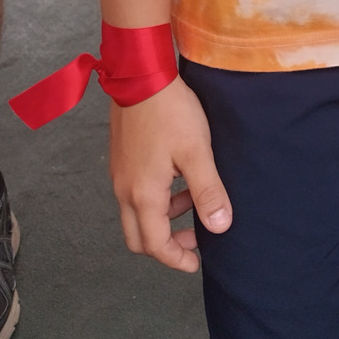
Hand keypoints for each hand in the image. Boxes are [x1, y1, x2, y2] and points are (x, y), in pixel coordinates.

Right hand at [108, 75, 231, 271]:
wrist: (140, 75)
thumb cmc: (170, 112)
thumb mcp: (197, 153)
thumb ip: (208, 192)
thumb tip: (219, 227)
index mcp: (142, 195)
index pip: (155, 244)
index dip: (176, 259)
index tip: (196, 263)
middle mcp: (124, 190)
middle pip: (138, 237)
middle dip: (166, 244)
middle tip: (194, 238)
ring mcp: (119, 175)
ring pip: (136, 215)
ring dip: (164, 219)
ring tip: (193, 202)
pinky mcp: (121, 160)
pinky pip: (135, 194)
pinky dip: (157, 199)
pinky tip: (179, 179)